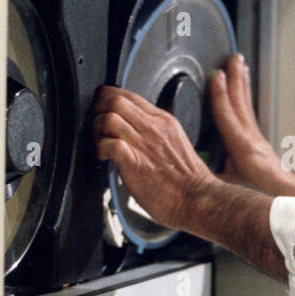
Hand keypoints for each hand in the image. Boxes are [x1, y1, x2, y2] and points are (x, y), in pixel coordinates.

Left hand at [93, 86, 216, 231]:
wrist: (198, 199)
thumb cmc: (189, 180)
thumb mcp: (176, 143)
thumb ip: (156, 134)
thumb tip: (136, 133)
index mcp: (163, 122)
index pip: (130, 96)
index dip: (109, 98)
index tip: (103, 107)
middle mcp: (153, 128)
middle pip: (116, 100)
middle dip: (99, 109)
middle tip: (96, 124)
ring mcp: (144, 144)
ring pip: (109, 117)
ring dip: (97, 129)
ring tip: (99, 141)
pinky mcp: (135, 162)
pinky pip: (110, 143)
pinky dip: (100, 148)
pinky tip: (104, 157)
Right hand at [210, 53, 294, 195]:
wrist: (288, 198)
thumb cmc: (263, 195)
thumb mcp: (234, 190)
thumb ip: (215, 181)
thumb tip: (197, 180)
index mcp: (243, 149)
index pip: (229, 117)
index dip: (221, 97)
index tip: (217, 77)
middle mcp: (250, 138)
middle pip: (240, 102)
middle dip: (235, 79)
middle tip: (233, 58)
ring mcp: (255, 137)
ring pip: (246, 103)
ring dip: (241, 82)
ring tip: (239, 63)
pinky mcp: (257, 140)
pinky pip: (248, 110)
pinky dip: (244, 95)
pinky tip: (242, 87)